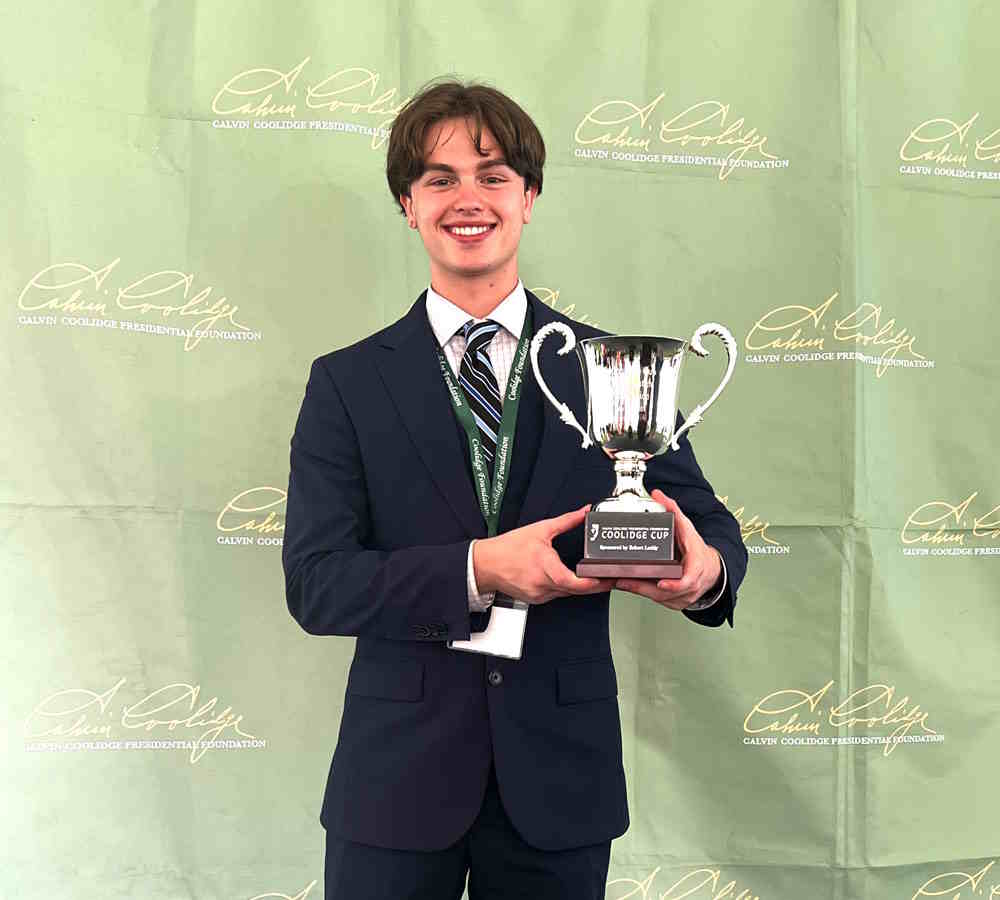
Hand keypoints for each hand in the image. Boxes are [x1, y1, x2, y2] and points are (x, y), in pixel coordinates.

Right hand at [474, 505, 616, 603]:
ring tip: (593, 577)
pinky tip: (568, 579)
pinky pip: (556, 595)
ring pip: (567, 594)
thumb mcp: (540, 529)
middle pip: (576, 590)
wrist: (485, 564)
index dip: (594, 583)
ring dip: (579, 586)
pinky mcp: (536, 599)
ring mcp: (539, 595)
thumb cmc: (507, 548)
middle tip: (609, 578)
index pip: (575, 583)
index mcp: (546, 568)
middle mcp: (543, 585)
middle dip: (594, 585)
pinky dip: (564, 588)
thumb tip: (583, 512)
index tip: (607, 578)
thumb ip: (566, 521)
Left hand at [614, 490, 721, 610]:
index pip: (688, 580)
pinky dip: (645, 594)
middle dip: (643, 587)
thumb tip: (658, 494)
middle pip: (667, 592)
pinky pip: (660, 601)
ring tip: (622, 582)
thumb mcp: (688, 528)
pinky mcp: (677, 602)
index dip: (674, 584)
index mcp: (696, 567)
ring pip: (661, 598)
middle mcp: (692, 585)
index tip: (661, 582)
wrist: (712, 569)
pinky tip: (630, 587)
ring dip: (640, 591)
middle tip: (624, 581)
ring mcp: (685, 596)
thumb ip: (673, 510)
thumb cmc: (698, 550)